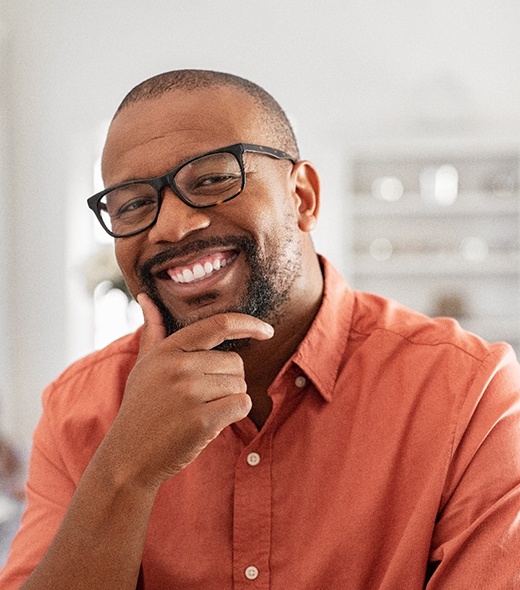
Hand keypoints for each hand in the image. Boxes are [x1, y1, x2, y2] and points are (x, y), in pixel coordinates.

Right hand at [104, 293, 273, 488]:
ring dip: (230, 398)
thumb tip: (146, 297)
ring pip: (240, 384)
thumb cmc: (141, 408)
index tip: (267, 330)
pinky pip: (242, 404)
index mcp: (167, 351)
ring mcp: (190, 394)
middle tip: (202, 397)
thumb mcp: (143, 365)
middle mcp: (179, 367)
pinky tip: (211, 421)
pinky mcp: (202, 420)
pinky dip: (235, 413)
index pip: (217, 326)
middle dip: (228, 379)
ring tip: (201, 409)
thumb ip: (152, 330)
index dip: (248, 324)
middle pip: (236, 362)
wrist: (129, 457)